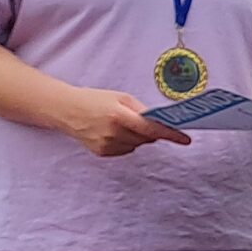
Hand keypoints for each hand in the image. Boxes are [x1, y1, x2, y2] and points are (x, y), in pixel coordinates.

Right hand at [61, 88, 188, 157]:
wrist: (66, 110)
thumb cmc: (95, 99)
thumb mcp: (121, 97)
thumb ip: (142, 110)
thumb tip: (161, 123)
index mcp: (119, 115)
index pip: (151, 129)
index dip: (171, 135)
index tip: (186, 139)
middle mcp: (113, 133)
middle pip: (147, 139)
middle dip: (150, 131)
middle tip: (139, 120)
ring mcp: (107, 145)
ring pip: (137, 145)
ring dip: (137, 137)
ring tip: (120, 123)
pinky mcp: (102, 153)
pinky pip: (126, 150)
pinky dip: (126, 142)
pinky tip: (112, 132)